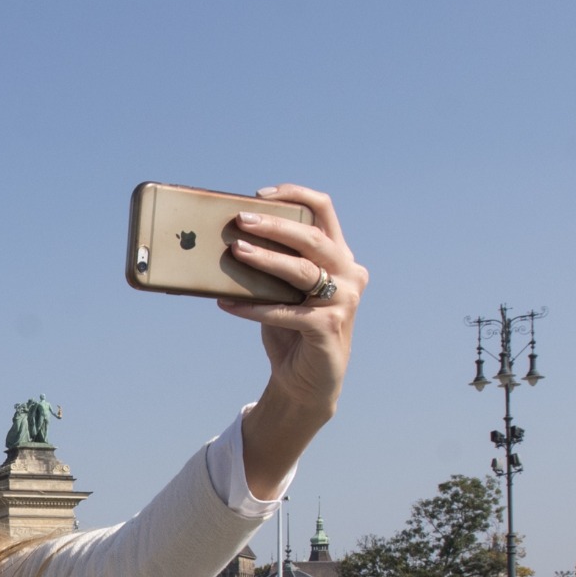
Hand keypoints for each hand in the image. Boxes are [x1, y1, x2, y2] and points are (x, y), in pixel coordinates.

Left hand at [219, 185, 367, 495]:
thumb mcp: (281, 290)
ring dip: (266, 260)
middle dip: (275, 225)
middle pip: (313, 238)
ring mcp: (344, 301)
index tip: (261, 194)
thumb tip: (226, 240)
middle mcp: (349, 274)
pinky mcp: (328, 328)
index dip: (296, 195)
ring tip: (236, 252)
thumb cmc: (289, 328)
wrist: (305, 382)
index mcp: (339, 256)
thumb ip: (269, 265)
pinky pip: (287, 313)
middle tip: (240, 220)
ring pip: (303, 271)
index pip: (324, 211)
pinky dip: (255, 308)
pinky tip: (227, 303)